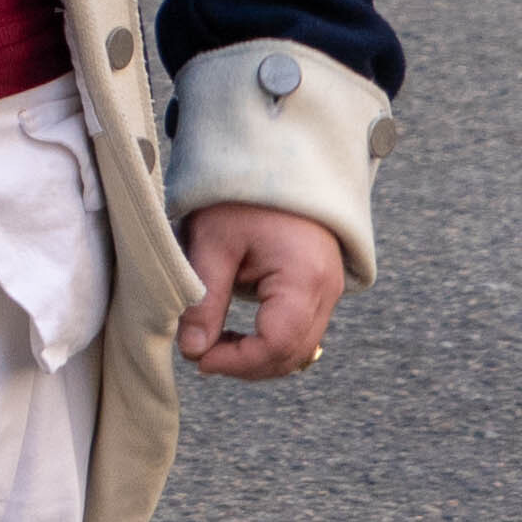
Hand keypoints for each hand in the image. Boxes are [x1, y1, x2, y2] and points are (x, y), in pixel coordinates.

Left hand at [178, 202, 347, 381]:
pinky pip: (300, 331)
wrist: (277, 156)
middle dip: (245, 364)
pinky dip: (270, 341)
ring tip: (212, 343)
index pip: (277, 344)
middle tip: (200, 354)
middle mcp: (328, 290)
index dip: (237, 361)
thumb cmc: (243, 197)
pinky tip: (234, 332)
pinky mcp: (320, 288)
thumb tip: (192, 350)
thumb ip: (204, 299)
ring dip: (257, 356)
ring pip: (298, 348)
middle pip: (292, 354)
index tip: (198, 358)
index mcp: (304, 278)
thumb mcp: (213, 242)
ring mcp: (329, 291)